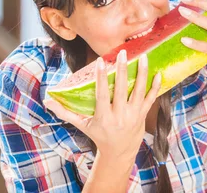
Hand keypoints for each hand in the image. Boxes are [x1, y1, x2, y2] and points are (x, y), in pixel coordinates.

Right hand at [44, 50, 161, 161]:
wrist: (119, 153)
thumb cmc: (98, 135)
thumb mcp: (81, 125)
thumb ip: (65, 112)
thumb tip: (48, 102)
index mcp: (103, 117)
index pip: (101, 94)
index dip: (100, 78)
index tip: (100, 61)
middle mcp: (119, 115)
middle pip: (121, 89)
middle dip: (122, 70)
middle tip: (123, 53)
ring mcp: (133, 115)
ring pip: (139, 91)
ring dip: (142, 74)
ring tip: (143, 57)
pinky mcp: (143, 115)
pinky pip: (151, 99)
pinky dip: (156, 86)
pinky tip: (159, 73)